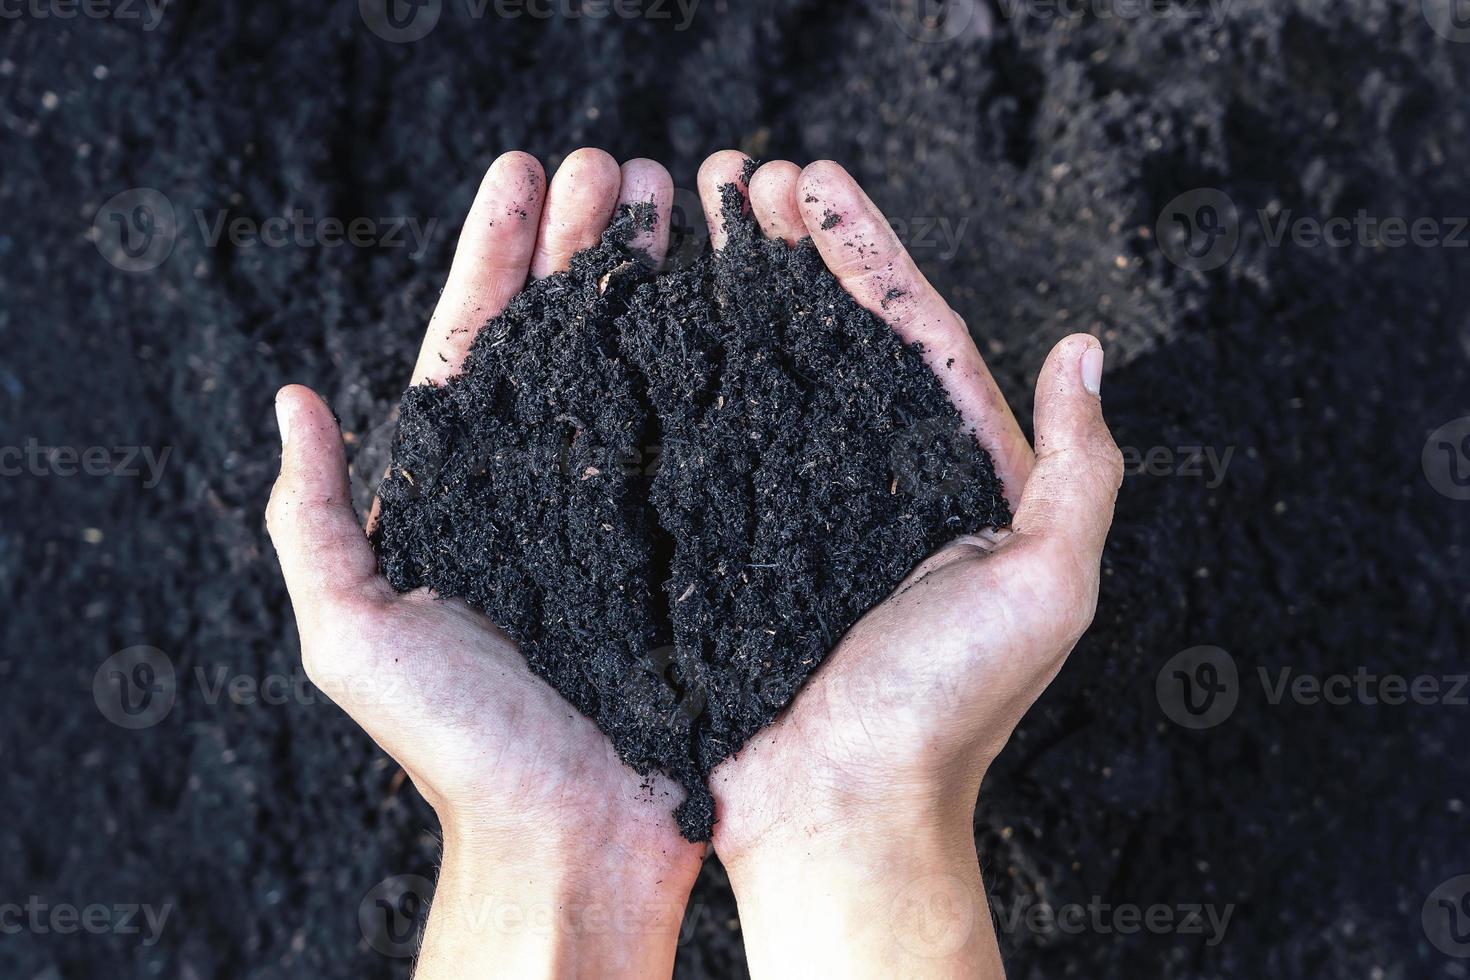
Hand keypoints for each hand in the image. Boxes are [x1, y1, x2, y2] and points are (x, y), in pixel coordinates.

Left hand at [265, 149, 702, 979]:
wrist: (578, 837)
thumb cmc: (463, 747)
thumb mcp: (357, 635)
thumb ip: (318, 521)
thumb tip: (292, 398)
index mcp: (459, 492)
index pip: (472, 344)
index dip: (495, 254)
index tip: (525, 172)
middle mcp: (538, 487)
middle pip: (559, 337)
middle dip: (584, 244)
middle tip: (623, 166)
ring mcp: (615, 512)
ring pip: (632, 370)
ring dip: (650, 283)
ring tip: (682, 204)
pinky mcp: (682, 545)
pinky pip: (693, 438)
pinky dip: (708, 366)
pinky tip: (734, 310)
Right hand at [697, 153, 1123, 977]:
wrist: (839, 811)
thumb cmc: (947, 709)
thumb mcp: (1047, 587)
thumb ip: (1078, 469)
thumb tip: (1084, 348)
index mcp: (949, 474)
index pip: (911, 330)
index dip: (867, 250)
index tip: (816, 184)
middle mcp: (869, 479)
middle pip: (829, 336)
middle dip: (789, 250)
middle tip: (739, 177)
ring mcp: (792, 508)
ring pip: (760, 375)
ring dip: (732, 295)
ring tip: (691, 224)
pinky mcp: (730, 544)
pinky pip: (707, 443)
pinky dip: (684, 380)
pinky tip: (650, 328)